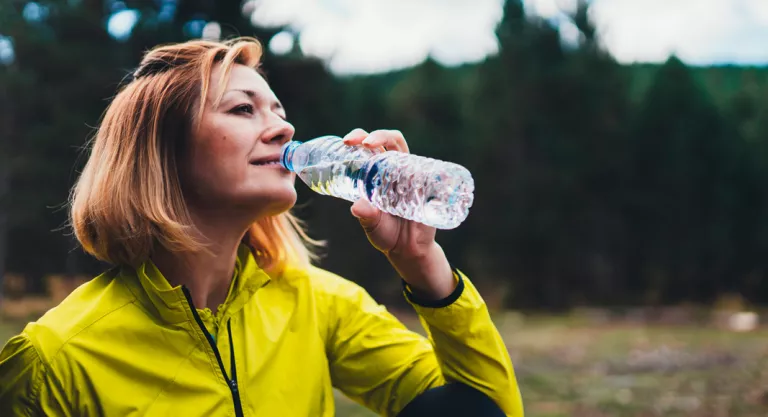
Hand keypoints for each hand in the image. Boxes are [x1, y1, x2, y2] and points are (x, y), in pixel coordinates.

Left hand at [342, 129, 455, 299]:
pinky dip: (422, 164)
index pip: (369, 148)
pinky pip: (427, 169)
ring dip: (392, 141)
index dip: (359, 138)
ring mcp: (411, 176)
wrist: (409, 249)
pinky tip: (412, 167)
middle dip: (376, 135)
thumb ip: (366, 216)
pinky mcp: (427, 186)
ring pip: (404, 150)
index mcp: (377, 175)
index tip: (346, 143)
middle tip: (364, 143)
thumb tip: (357, 206)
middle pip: (388, 141)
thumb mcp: (373, 226)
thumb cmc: (387, 234)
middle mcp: (394, 170)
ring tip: (379, 147)